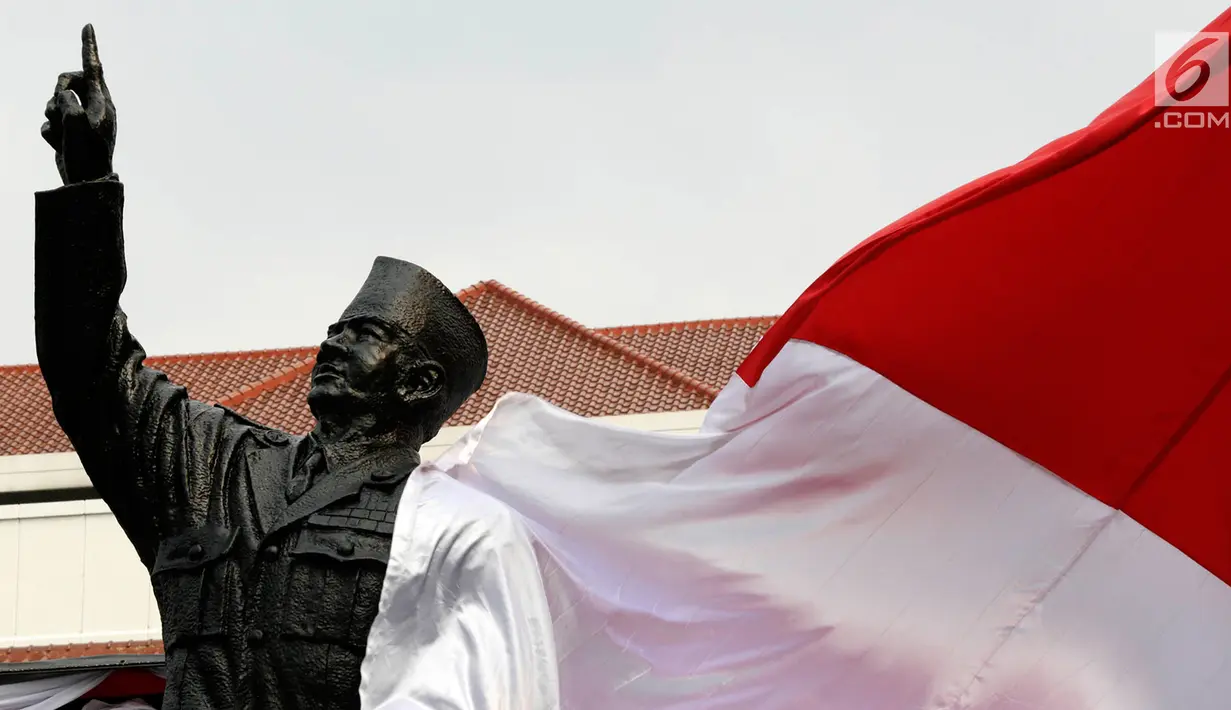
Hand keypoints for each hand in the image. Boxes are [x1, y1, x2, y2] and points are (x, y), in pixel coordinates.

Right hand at [41, 24, 116, 184]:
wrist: (85, 181)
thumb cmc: (88, 154)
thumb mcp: (78, 124)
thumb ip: (69, 103)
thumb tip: (63, 97)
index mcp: (103, 102)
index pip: (94, 68)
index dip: (89, 46)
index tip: (88, 26)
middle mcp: (93, 107)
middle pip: (66, 81)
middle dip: (58, 90)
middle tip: (60, 106)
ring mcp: (79, 118)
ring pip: (53, 101)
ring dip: (53, 116)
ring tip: (65, 133)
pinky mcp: (68, 130)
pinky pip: (49, 121)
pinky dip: (50, 133)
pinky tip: (61, 145)